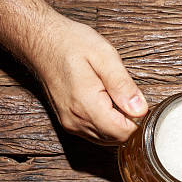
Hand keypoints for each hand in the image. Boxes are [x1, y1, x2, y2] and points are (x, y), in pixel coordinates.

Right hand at [32, 14, 147, 143]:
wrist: (41, 42)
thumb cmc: (70, 44)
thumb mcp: (104, 55)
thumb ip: (123, 85)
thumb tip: (140, 110)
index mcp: (86, 104)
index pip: (123, 133)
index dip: (137, 120)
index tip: (136, 101)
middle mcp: (76, 120)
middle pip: (116, 139)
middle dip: (128, 122)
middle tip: (125, 95)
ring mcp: (71, 124)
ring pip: (106, 139)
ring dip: (117, 123)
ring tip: (112, 96)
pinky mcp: (69, 123)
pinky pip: (95, 134)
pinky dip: (106, 124)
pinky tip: (104, 103)